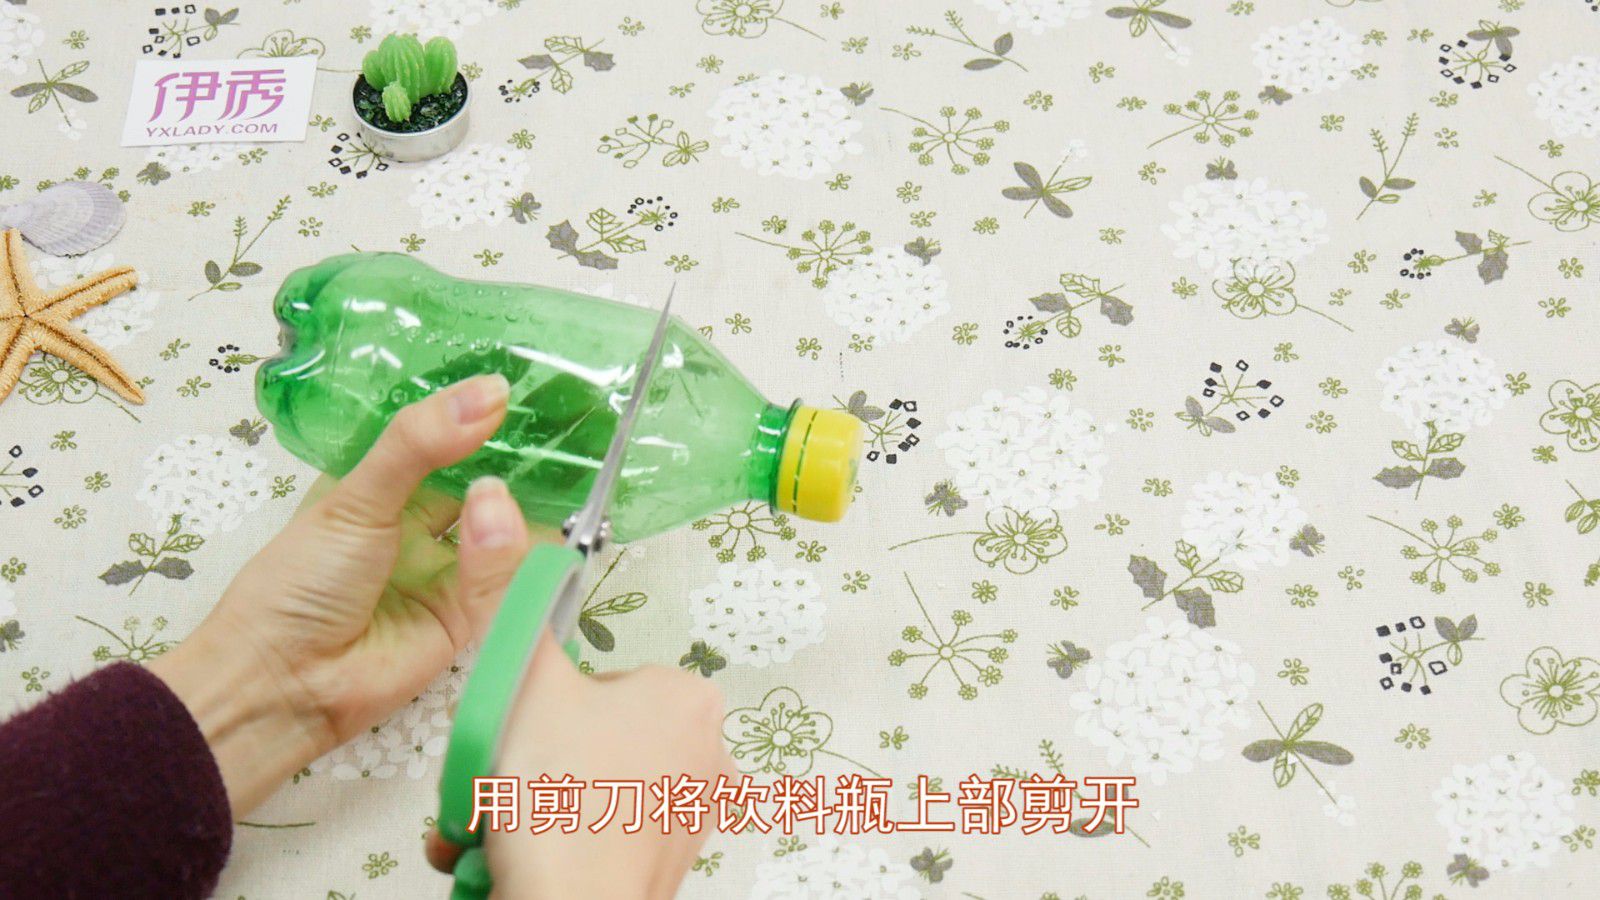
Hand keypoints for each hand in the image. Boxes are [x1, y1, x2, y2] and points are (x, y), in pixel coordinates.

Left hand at [152, 374, 549, 813]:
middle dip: (523, 456)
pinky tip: (507, 527)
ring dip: (513, 504)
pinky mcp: (469, 617)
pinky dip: (510, 553)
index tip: (534, 380)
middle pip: (485, 479)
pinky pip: (504, 579)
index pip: (444, 434)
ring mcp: (446, 570)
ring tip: (516, 486)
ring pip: (502, 527)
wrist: (282, 685)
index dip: (484, 410)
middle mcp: (419, 523)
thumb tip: (492, 390)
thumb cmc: (298, 583)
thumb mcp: (354, 499)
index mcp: (383, 484)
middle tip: (570, 420)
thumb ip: (420, 443)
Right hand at [425, 637, 733, 898]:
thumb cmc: (562, 797)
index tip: (516, 733)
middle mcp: (705, 753)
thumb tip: (515, 573)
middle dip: (530, 759)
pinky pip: (595, 834)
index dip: (544, 706)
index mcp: (688, 696)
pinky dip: (551, 840)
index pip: (596, 681)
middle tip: (496, 779)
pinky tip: (507, 856)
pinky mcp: (665, 864)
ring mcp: (689, 814)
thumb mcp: (529, 685)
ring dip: (527, 802)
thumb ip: (524, 621)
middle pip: (590, 735)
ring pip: (587, 785)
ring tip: (490, 823)